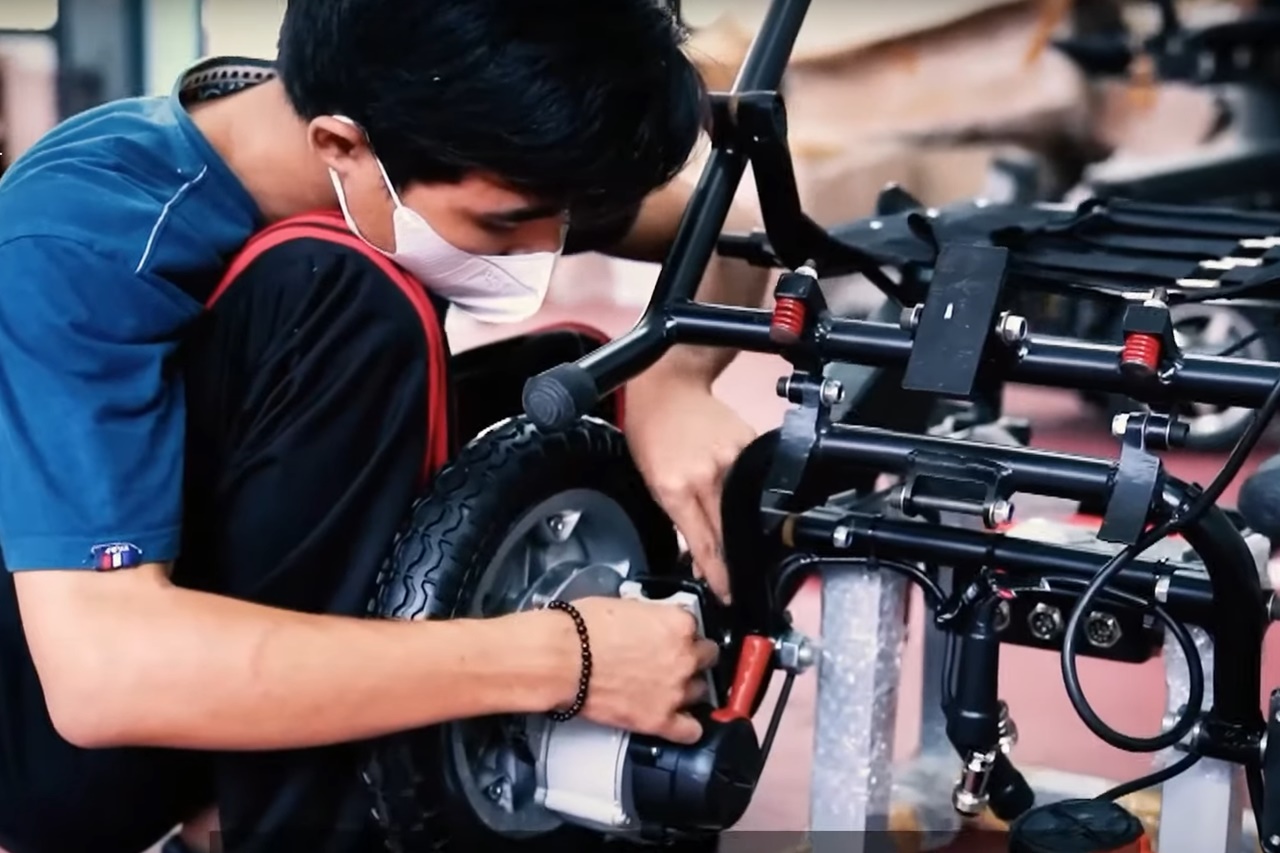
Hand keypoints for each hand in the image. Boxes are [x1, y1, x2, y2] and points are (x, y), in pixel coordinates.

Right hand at [567, 597, 719, 743]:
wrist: (560, 659)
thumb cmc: (582, 629)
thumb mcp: (626, 605)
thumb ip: (653, 615)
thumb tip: (655, 622)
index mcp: (679, 623)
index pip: (696, 627)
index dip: (682, 633)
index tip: (672, 637)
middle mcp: (685, 657)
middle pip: (707, 658)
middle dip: (691, 658)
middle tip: (670, 659)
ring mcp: (675, 691)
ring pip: (700, 691)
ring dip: (687, 688)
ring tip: (665, 687)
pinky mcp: (659, 720)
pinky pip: (690, 730)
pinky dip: (687, 727)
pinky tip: (678, 720)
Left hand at [624, 377, 755, 601]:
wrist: (668, 385)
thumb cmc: (651, 431)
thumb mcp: (651, 480)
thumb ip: (678, 517)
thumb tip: (700, 553)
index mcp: (675, 487)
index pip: (703, 542)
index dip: (718, 573)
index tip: (727, 593)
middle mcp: (706, 475)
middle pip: (729, 531)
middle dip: (734, 561)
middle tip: (740, 581)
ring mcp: (732, 458)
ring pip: (746, 510)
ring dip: (746, 532)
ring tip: (747, 548)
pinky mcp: (749, 444)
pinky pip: (756, 482)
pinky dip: (753, 499)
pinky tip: (751, 507)